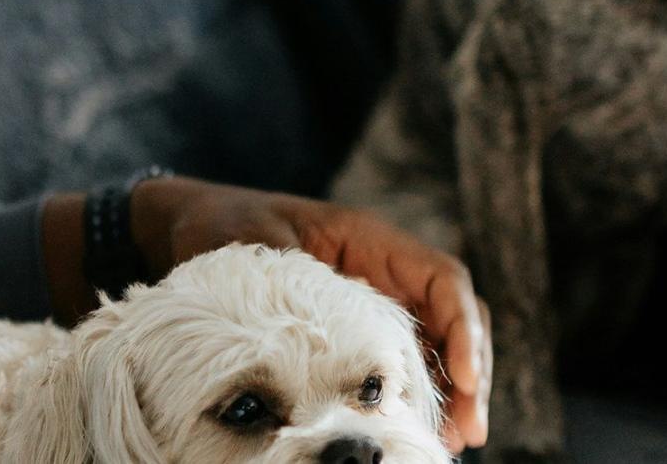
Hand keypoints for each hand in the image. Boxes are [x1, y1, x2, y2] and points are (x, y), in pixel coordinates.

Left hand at [128, 177, 492, 450]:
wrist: (195, 225)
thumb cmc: (225, 226)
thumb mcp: (253, 245)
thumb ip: (285, 278)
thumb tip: (306, 335)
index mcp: (370, 239)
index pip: (443, 278)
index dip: (462, 327)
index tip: (465, 379)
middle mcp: (385, 270)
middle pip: (454, 317)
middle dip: (471, 372)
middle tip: (469, 431)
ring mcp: (376, 301)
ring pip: (437, 344)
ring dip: (455, 391)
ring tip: (457, 442)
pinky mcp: (359, 329)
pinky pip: (403, 361)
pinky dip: (419, 395)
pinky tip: (420, 430)